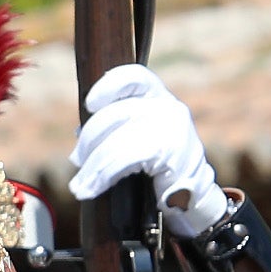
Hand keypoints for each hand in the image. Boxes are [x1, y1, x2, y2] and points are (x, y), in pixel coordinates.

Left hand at [69, 65, 226, 239]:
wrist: (193, 194)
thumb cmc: (159, 163)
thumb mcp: (139, 134)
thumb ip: (116, 124)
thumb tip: (80, 132)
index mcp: (156, 95)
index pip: (133, 76)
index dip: (107, 86)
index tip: (90, 105)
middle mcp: (167, 106)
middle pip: (113, 114)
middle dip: (89, 140)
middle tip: (77, 161)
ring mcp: (172, 127)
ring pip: (116, 141)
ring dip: (93, 167)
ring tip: (80, 186)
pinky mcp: (171, 151)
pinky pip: (125, 159)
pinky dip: (103, 175)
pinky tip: (92, 188)